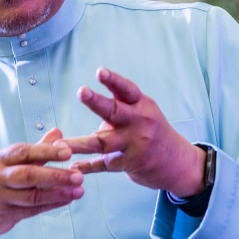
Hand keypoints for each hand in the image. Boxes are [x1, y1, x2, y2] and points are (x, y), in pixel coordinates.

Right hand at [0, 128, 83, 238]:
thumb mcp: (4, 161)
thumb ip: (34, 150)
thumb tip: (58, 133)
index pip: (23, 152)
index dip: (46, 151)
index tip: (68, 151)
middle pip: (27, 175)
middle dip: (55, 175)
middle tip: (78, 175)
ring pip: (31, 196)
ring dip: (57, 194)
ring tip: (79, 190)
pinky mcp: (4, 216)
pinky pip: (31, 210)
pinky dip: (51, 205)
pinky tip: (66, 200)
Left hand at [64, 67, 205, 197]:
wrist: (179, 163)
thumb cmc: (153, 131)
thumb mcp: (143, 114)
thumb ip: (119, 110)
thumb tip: (94, 119)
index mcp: (141, 105)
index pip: (126, 90)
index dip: (113, 80)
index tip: (99, 71)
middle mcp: (139, 123)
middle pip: (114, 111)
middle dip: (96, 101)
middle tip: (81, 92)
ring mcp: (134, 145)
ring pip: (103, 143)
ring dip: (80, 144)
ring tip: (59, 145)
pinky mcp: (130, 164)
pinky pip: (104, 164)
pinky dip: (87, 166)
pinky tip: (72, 167)